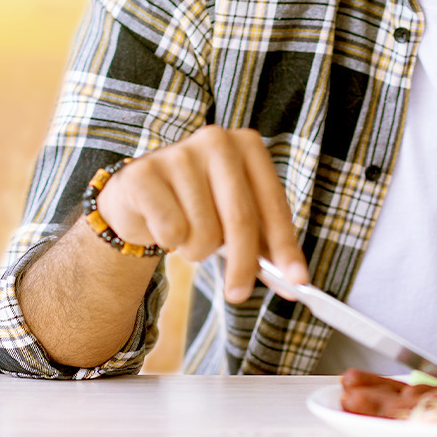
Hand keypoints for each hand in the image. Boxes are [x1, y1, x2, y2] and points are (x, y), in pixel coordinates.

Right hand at [95, 125, 308, 303]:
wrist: (139, 198)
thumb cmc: (198, 207)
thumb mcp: (235, 218)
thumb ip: (265, 244)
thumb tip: (295, 280)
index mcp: (247, 145)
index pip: (273, 203)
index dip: (286, 245)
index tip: (298, 281)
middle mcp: (216, 140)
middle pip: (240, 219)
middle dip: (243, 265)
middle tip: (239, 295)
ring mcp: (179, 153)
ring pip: (203, 231)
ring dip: (196, 250)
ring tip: (186, 235)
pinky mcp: (144, 173)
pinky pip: (171, 231)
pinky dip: (169, 241)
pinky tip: (161, 226)